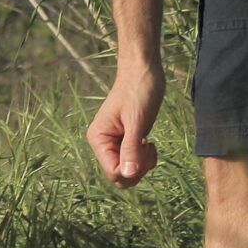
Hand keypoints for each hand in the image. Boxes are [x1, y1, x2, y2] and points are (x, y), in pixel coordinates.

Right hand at [89, 64, 163, 186]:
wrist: (144, 71)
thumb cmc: (138, 91)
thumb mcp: (136, 121)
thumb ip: (131, 149)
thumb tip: (127, 175)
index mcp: (98, 138)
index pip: (113, 172)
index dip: (131, 170)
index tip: (144, 150)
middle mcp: (103, 143)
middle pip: (120, 176)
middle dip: (137, 168)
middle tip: (147, 146)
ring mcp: (115, 143)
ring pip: (128, 171)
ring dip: (143, 163)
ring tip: (149, 143)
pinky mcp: (127, 141)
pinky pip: (135, 162)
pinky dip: (145, 158)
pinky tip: (149, 141)